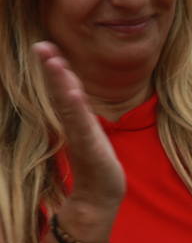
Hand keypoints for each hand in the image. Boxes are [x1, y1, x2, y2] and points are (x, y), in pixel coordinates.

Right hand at [32, 41, 124, 216]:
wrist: (99, 197)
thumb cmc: (95, 165)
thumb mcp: (88, 134)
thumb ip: (79, 114)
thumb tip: (73, 92)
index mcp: (73, 120)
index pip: (62, 90)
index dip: (54, 68)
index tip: (46, 45)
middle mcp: (73, 126)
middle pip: (60, 93)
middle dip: (51, 69)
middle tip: (41, 46)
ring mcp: (80, 137)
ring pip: (68, 107)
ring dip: (61, 84)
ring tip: (55, 62)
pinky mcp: (90, 151)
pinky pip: (82, 127)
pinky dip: (78, 110)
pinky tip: (75, 94)